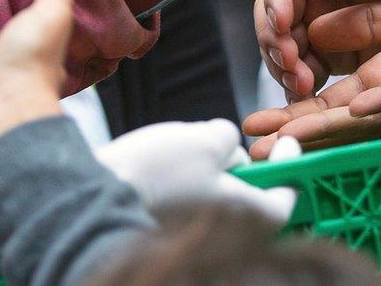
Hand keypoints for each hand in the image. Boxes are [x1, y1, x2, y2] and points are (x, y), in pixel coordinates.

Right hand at [96, 120, 300, 223]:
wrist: (92, 206)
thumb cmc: (155, 177)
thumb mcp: (205, 139)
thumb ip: (229, 140)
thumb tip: (229, 147)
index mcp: (252, 218)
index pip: (286, 198)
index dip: (287, 165)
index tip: (285, 144)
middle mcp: (231, 239)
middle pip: (249, 198)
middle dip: (240, 168)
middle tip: (225, 146)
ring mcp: (201, 242)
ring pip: (218, 200)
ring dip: (211, 175)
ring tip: (183, 154)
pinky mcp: (173, 238)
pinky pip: (191, 209)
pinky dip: (187, 189)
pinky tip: (164, 172)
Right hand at [258, 0, 380, 99]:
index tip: (282, 25)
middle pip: (275, 9)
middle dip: (276, 39)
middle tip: (290, 64)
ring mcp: (324, 14)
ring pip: (285, 40)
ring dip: (285, 65)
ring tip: (301, 86)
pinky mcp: (334, 44)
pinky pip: (306, 63)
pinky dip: (301, 80)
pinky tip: (307, 95)